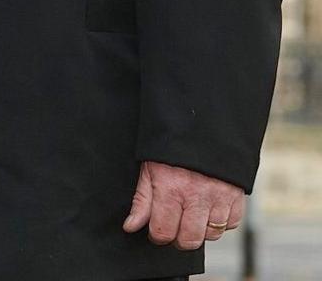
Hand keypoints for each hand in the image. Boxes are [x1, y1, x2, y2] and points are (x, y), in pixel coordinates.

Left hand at [122, 160, 244, 249]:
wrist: (203, 126)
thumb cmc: (171, 148)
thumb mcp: (149, 169)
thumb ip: (142, 201)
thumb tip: (131, 226)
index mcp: (170, 189)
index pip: (163, 231)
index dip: (157, 235)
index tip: (156, 231)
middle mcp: (196, 196)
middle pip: (189, 240)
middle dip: (178, 239)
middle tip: (174, 228)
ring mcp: (219, 197)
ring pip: (212, 234)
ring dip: (201, 231)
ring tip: (191, 216)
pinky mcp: (237, 196)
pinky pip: (231, 224)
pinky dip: (221, 222)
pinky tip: (209, 209)